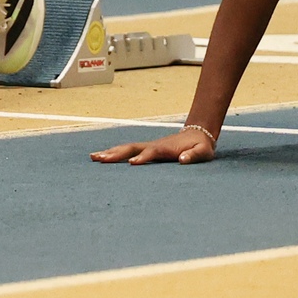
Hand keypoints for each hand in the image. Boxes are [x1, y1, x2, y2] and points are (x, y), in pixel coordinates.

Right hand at [91, 122, 216, 165]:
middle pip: (131, 148)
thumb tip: (182, 159)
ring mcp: (148, 146)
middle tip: (100, 158)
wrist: (197, 133)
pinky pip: (127, 150)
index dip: (142, 157)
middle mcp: (153, 146)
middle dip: (116, 153)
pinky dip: (114, 153)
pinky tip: (103, 157)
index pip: (151, 152)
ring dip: (110, 152)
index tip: (132, 164)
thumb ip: (193, 155)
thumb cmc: (201, 146)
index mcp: (165, 148)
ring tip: (94, 157)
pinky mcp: (146, 149)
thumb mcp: (203, 152)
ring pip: (126, 148)